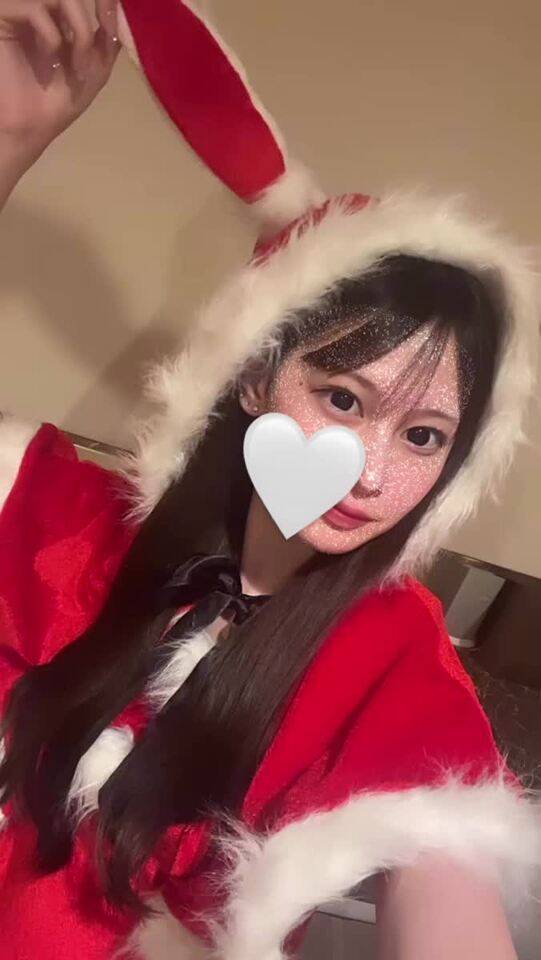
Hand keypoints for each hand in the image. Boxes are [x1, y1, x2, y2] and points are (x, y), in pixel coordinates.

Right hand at [0, 0, 119, 166]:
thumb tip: (118, 9)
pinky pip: (35, 9)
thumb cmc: (58, 102)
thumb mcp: (96, 69)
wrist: (30, 128)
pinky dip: (51, 37)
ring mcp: (22, 12)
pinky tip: (48, 62)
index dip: (104, 1)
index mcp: (59, 19)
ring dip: (79, 33)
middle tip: (90, 58)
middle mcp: (40, 10)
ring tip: (76, 67)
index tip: (113, 15)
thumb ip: (108, 38)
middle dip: (89, 27)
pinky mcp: (5, 18)